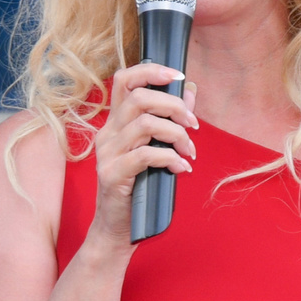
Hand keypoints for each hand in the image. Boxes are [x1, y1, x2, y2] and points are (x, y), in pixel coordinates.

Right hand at [83, 64, 196, 251]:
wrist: (118, 230)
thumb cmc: (140, 189)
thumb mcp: (157, 149)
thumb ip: (170, 120)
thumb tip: (191, 91)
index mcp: (115, 123)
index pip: (124, 80)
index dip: (151, 70)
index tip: (178, 76)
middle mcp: (107, 133)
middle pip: (139, 98)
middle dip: (174, 106)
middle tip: (193, 125)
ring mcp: (107, 154)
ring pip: (145, 124)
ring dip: (176, 135)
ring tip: (190, 152)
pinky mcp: (112, 175)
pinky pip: (145, 155)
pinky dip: (170, 158)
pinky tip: (182, 169)